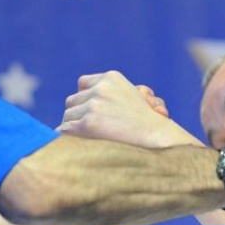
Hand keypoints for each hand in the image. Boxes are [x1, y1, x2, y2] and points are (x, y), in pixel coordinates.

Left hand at [58, 71, 199, 147]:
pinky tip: (72, 145)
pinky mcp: (87, 124)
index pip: (83, 84)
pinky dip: (67, 138)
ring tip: (86, 139)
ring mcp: (93, 106)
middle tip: (85, 128)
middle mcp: (100, 89)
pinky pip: (65, 130)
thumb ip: (115, 95)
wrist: (159, 141)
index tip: (87, 110)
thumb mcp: (138, 99)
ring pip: (68, 116)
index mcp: (112, 78)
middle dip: (77, 114)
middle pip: (72, 101)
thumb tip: (92, 103)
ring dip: (73, 127)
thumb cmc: (152, 126)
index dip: (84, 98)